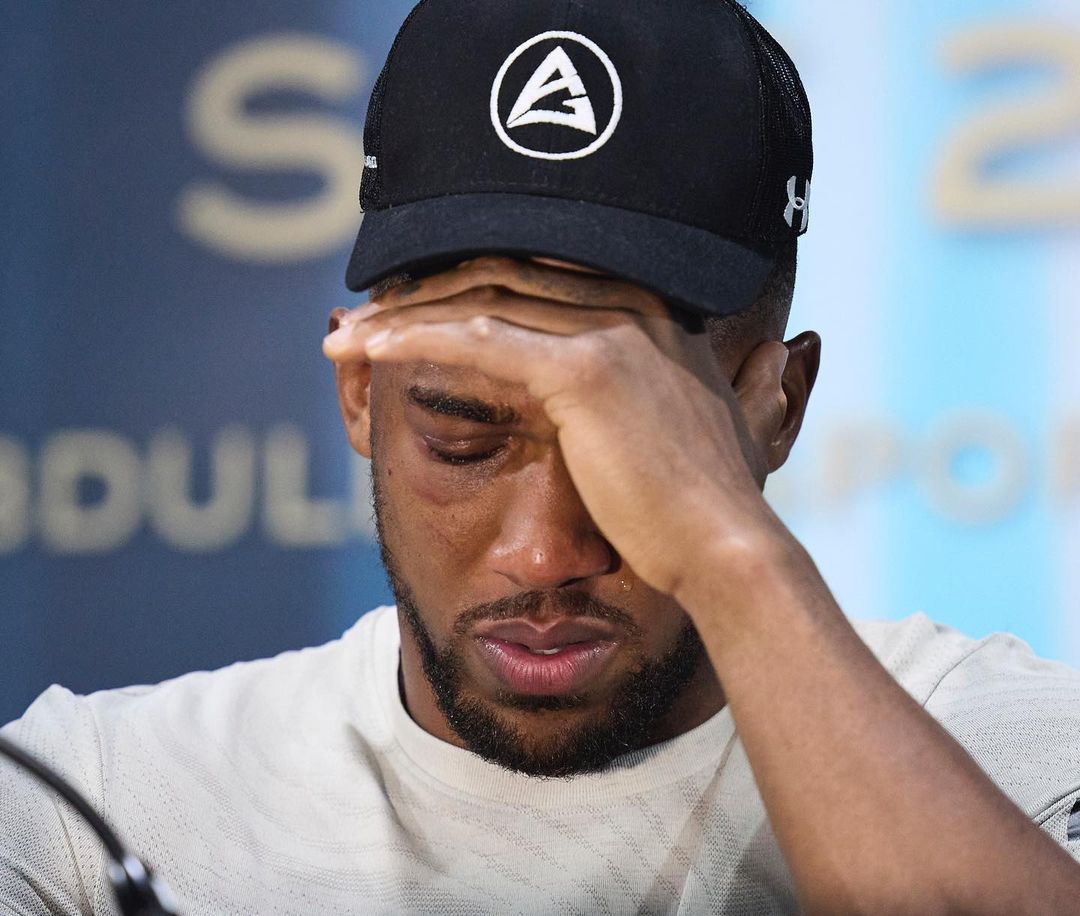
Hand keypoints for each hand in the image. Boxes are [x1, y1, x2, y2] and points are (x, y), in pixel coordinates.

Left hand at [323, 257, 794, 602]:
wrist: (726, 550)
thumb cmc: (697, 510)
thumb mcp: (686, 428)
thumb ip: (665, 390)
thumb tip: (708, 378)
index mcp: (648, 315)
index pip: (537, 280)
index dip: (467, 288)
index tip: (414, 309)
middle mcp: (631, 308)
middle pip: (501, 278)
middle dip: (422, 296)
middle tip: (364, 317)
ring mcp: (610, 333)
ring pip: (480, 302)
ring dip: (402, 317)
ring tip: (345, 337)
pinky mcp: (585, 371)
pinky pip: (478, 341)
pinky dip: (415, 340)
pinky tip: (365, 349)